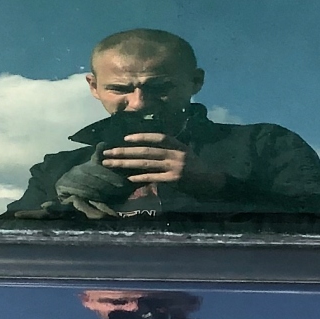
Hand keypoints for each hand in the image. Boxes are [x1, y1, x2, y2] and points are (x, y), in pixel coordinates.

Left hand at [96, 131, 225, 196]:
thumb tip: (147, 149)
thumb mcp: (185, 153)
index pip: (158, 137)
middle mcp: (176, 154)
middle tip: (108, 152)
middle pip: (145, 151)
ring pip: (145, 163)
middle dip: (124, 151)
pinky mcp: (174, 180)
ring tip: (110, 163)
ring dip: (126, 164)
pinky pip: (153, 177)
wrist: (211, 182)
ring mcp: (174, 167)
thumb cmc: (196, 168)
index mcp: (178, 145)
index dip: (142, 137)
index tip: (126, 138)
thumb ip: (169, 150)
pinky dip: (140, 177)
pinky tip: (128, 177)